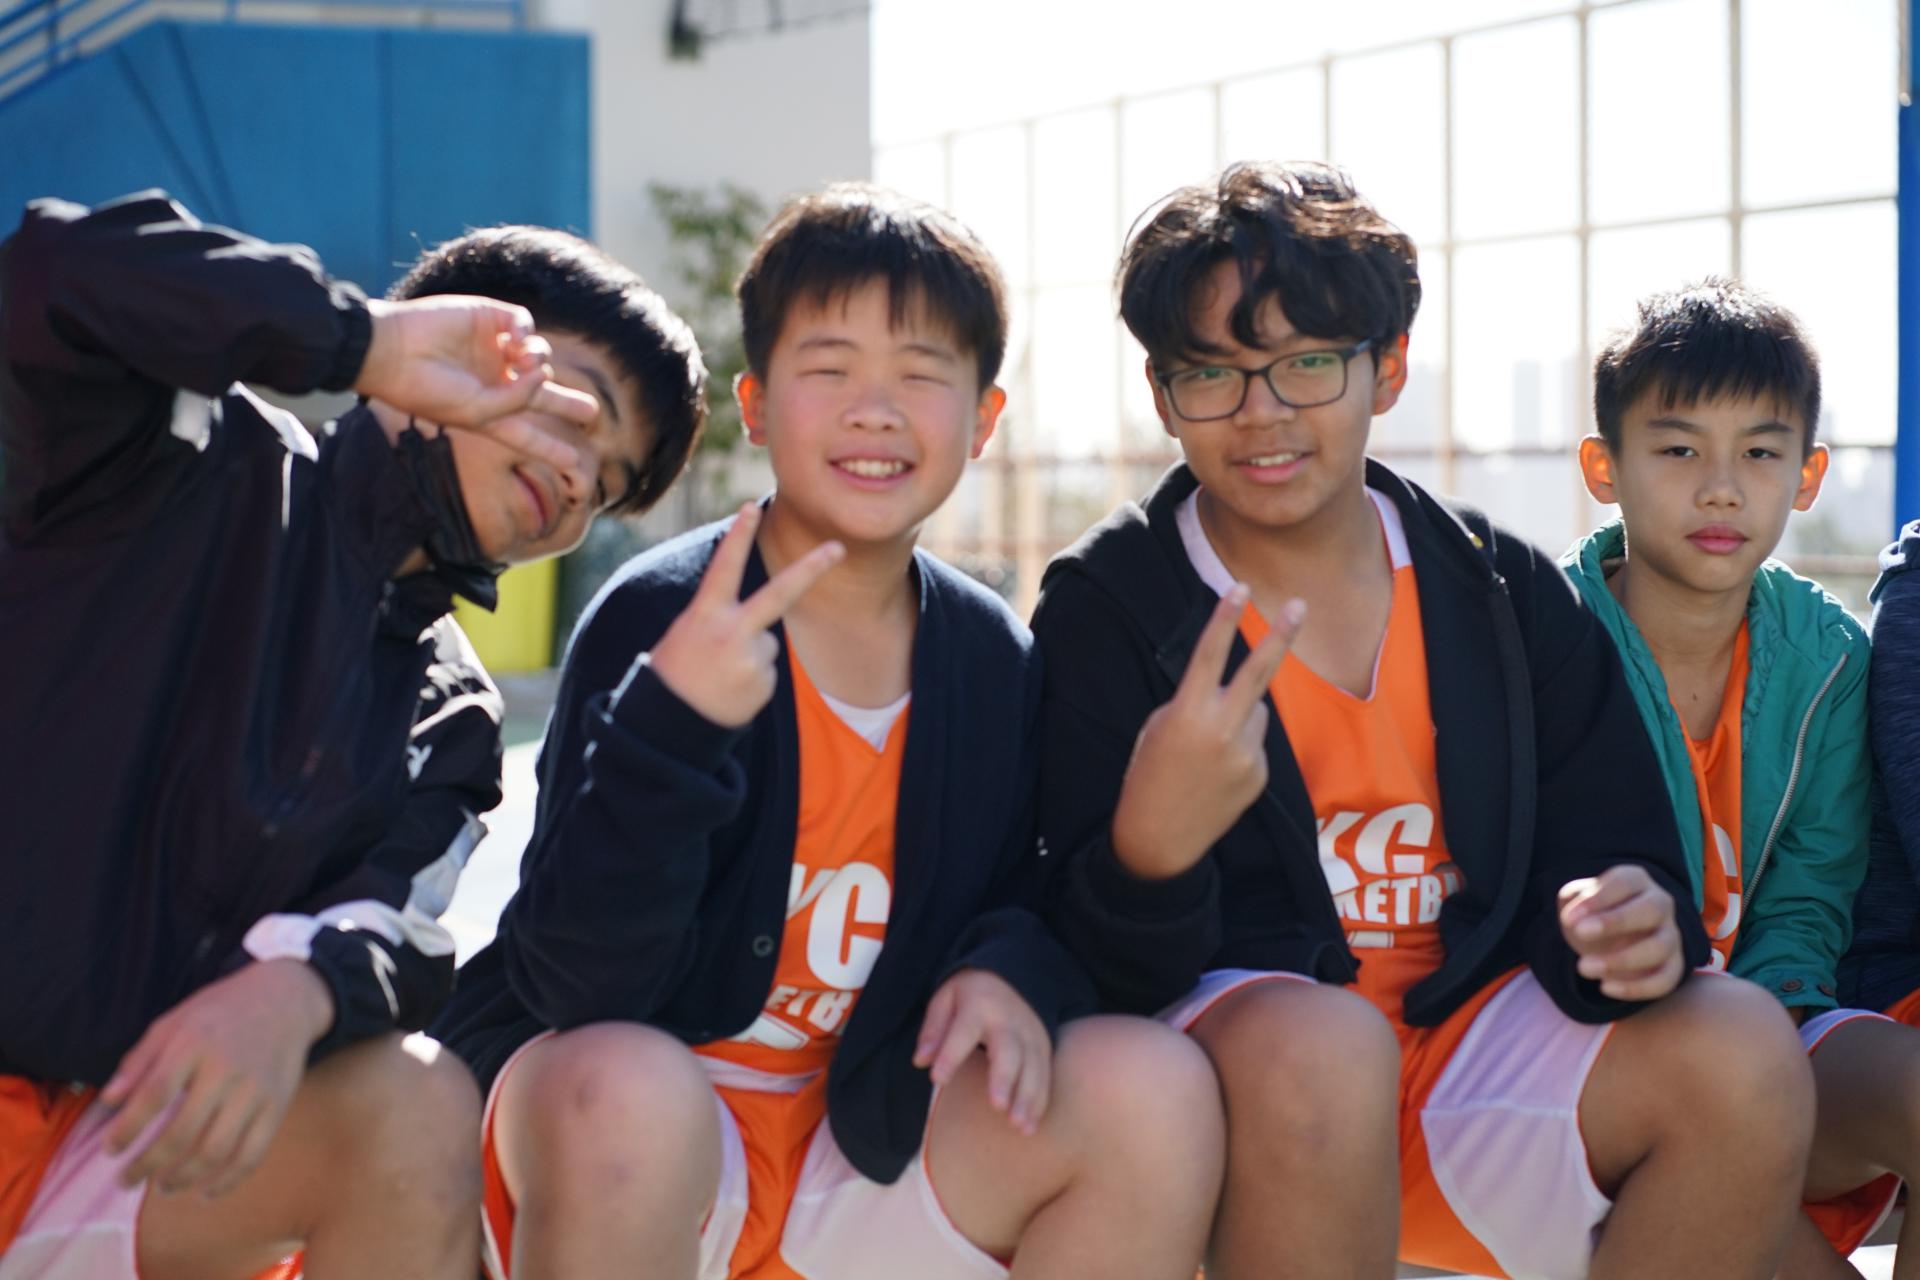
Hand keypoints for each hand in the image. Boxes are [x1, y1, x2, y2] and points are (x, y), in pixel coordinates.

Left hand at [101, 959, 332, 1196]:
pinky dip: (227, 1182)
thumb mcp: (174, 1021)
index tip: (109, 1149)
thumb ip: (140, 1061)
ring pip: (215, 1150)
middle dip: (146, 1164)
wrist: (286, 999)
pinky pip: (252, 1154)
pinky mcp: (277, 1106)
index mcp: (194, 1045)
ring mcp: (255, 1091)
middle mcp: (225, 1070)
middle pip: (180, 1131)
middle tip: (125, 1181)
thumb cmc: (220, 1011)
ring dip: (182, 1178)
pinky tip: (205, 1193)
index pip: (153, 1095)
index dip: (127, 1129)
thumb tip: (108, 1102)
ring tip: (162, 1187)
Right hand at [358, 295, 599, 430]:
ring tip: (522, 363)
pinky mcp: (488, 320)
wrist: (394, 351)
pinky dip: (527, 332)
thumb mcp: (480, 412)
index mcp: (490, 413)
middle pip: (542, 396)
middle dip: (566, 404)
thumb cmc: (431, 390)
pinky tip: (515, 340)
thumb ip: (520, 400)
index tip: (576, 466)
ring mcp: (492, 351)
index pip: (527, 435)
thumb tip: (545, 373)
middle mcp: (495, 382)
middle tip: (592, 414)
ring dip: (539, 361)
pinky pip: (524, 324)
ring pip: (539, 356)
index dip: (551, 449)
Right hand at [649, 504, 843, 727]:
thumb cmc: (675, 671)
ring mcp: (752, 659)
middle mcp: (732, 633)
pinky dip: (752, 678)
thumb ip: (722, 618)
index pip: (724, 568)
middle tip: (839, 547)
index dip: (738, 537)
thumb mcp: (686, 633)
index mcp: (704, 615)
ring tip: (721, 674)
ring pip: (767, 642)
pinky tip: (729, 689)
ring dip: (750, 655)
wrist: (669, 726)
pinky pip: (767, 670)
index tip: (751, 507)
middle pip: (780, 593)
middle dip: (812, 568)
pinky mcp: (764, 683)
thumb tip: (764, 622)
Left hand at [914, 969, 1049, 1134]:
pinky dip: (1039, 1101)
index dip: (950, 1055)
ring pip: (1033, 1067)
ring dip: (1027, 1097)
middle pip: (1009, 1051)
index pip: (963, 1032)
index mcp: (979, 1006)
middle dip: (1004, 1079)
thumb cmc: (969, 995)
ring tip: (1017, 1125)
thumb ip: (933, 1029)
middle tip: (997, 1106)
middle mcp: (1009, 1021)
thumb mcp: (945, 999)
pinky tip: (1030, 1125)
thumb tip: (921, 1060)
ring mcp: (1031, 1034)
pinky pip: (1045, 1075)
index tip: (937, 1078)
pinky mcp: (1044, 1046)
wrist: (1008, 977)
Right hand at [1109, 586, 1302, 878]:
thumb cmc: (1149, 775)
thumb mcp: (1159, 728)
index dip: (1223, 618)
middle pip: (1258, 673)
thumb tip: (1232, 690)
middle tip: (1299, 605)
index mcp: (1188, 714)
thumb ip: (1196, 703)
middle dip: (1280, 636)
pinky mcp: (1259, 774)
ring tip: (1208, 750)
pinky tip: (1218, 772)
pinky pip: (1256, 742)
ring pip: (1255, 711)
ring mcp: (1246, 754)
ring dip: (1239, 716)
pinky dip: (1241, 747)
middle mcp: (1222, 731)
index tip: (1237, 586)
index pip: (1209, 655)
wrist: (1159, 839)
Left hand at [1558, 864, 1684, 1000]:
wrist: (1608, 939)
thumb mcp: (1576, 901)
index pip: (1625, 882)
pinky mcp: (1673, 966)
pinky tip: (1604, 987)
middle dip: (1615, 922)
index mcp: (1636, 880)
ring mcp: (1671, 936)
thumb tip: (1575, 920)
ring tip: (1583, 967)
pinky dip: (1636, 987)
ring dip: (1622, 959)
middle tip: (1580, 933)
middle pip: (1652, 910)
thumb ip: (1573, 902)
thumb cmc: (1591, 913)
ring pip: (1659, 947)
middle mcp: (1660, 904)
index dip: (1598, 899)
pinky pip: (1665, 979)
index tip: (1569, 918)